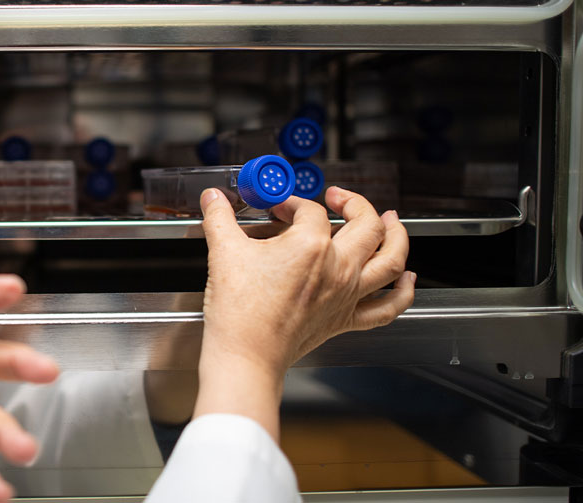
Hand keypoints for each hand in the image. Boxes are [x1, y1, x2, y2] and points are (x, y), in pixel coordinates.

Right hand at [193, 187, 414, 438]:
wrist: (246, 355)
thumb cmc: (239, 311)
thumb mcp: (224, 253)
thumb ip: (219, 219)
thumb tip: (213, 199)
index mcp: (310, 246)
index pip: (310, 211)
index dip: (293, 203)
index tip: (279, 208)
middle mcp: (338, 268)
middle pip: (366, 224)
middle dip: (355, 203)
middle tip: (340, 198)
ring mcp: (347, 294)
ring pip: (391, 259)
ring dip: (398, 236)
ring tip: (394, 222)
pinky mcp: (346, 319)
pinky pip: (389, 305)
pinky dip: (404, 290)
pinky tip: (408, 278)